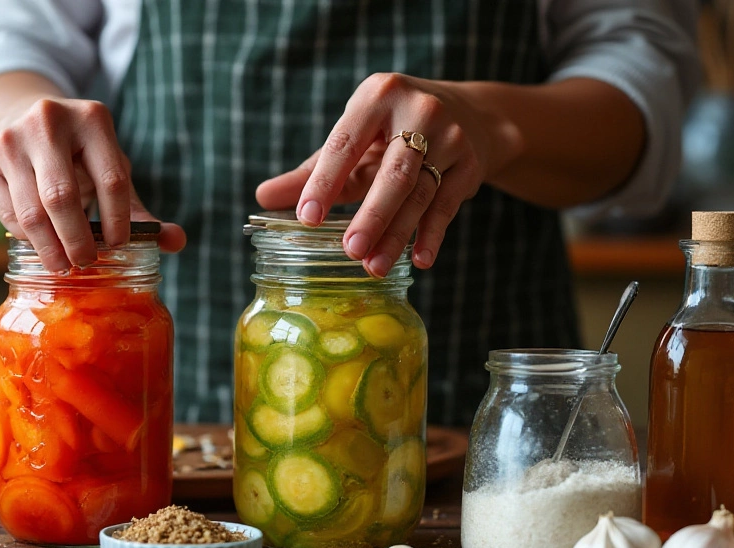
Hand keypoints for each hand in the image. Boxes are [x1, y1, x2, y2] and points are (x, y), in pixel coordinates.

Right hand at [0, 98, 185, 271]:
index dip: (117, 220)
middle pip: (62, 197)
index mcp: (92, 119)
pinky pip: (8, 214)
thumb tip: (176, 242)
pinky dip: (27, 238)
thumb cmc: (79, 155)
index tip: (118, 245)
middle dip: (77, 240)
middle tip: (86, 263)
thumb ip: (140, 209)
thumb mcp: (111, 170)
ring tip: (65, 266)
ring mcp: (9, 138)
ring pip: (30, 211)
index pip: (111, 180)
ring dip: (50, 248)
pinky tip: (43, 246)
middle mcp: (47, 120)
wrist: (22, 117)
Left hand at [256, 73, 520, 276]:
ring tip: (373, 266)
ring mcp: (451, 138)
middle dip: (371, 215)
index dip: (324, 182)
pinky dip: (432, 235)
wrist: (471, 116)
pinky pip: (447, 206)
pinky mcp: (470, 165)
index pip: (346, 144)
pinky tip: (420, 260)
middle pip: (393, 173)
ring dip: (397, 234)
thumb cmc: (395, 129)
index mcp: (378, 96)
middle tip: (349, 251)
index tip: (306, 218)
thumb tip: (262, 198)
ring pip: (420, 194)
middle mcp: (419, 110)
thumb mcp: (357, 139)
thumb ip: (313, 170)